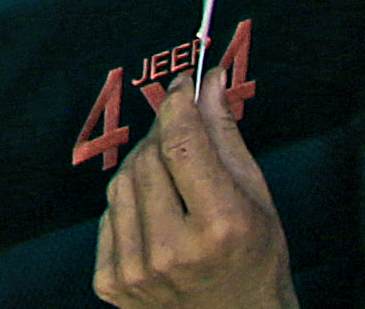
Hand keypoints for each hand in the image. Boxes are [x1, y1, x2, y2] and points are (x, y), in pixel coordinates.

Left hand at [92, 81, 293, 308]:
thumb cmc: (256, 261)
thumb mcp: (257, 198)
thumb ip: (226, 136)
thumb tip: (208, 80)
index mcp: (221, 227)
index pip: (182, 143)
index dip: (178, 105)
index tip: (182, 87)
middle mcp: (174, 251)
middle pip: (148, 157)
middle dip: (164, 135)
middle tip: (181, 132)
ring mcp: (138, 271)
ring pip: (121, 182)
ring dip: (144, 170)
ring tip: (173, 185)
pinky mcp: (112, 283)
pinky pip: (108, 215)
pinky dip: (128, 206)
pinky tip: (156, 219)